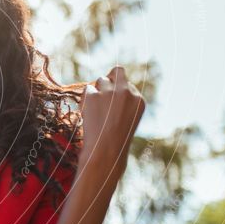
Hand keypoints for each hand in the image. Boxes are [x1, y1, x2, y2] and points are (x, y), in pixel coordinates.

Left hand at [78, 66, 145, 182]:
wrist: (105, 151)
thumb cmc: (116, 140)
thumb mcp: (128, 119)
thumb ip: (124, 102)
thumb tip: (110, 84)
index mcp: (138, 99)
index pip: (127, 84)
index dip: (118, 93)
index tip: (113, 106)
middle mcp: (126, 92)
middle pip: (118, 71)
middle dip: (110, 80)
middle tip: (102, 95)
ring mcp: (109, 92)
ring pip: (101, 79)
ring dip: (97, 91)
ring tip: (96, 110)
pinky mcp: (93, 95)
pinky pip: (87, 89)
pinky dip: (86, 99)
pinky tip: (88, 113)